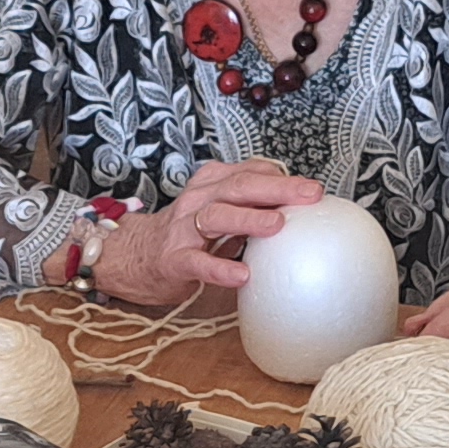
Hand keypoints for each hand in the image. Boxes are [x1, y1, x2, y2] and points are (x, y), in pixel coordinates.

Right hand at [87, 159, 319, 307]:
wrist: (135, 256)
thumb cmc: (187, 234)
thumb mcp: (220, 210)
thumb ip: (251, 205)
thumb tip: (300, 209)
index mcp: (212, 184)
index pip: (250, 172)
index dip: (283, 178)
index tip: (313, 190)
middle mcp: (198, 199)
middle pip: (240, 186)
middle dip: (277, 188)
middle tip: (309, 196)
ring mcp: (184, 228)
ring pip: (218, 215)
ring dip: (250, 218)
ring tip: (278, 224)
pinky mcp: (174, 259)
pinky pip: (198, 261)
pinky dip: (220, 268)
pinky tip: (242, 275)